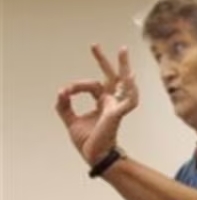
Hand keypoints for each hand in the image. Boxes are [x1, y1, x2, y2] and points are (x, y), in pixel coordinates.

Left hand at [55, 44, 138, 164]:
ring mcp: (116, 106)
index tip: (65, 92)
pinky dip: (131, 89)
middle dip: (104, 60)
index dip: (76, 85)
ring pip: (122, 83)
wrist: (94, 155)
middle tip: (95, 45)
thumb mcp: (70, 120)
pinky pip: (129, 100)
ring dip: (123, 67)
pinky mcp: (118, 114)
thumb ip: (64, 105)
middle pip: (111, 77)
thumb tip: (61, 91)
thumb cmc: (88, 141)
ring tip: (123, 51)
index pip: (91, 85)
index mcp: (101, 103)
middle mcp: (110, 102)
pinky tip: (131, 78)